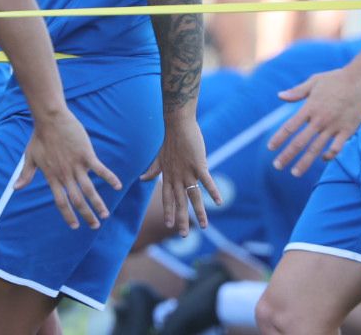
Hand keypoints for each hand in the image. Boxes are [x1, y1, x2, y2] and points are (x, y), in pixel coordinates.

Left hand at [16, 107, 122, 229]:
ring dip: (98, 204)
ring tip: (105, 215)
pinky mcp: (86, 155)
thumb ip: (26, 174)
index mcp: (52, 177)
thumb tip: (15, 188)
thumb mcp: (30, 157)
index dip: (68, 215)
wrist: (49, 118)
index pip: (61, 202)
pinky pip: (100, 170)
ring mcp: (76, 165)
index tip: (74, 226)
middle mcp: (65, 174)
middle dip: (86, 215)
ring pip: (89, 190)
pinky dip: (109, 178)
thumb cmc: (39, 136)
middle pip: (77, 200)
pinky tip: (118, 186)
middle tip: (94, 226)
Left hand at [140, 110, 221, 236]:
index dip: (168, 211)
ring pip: (194, 196)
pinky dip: (213, 192)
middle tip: (182, 235)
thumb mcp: (159, 157)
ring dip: (199, 212)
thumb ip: (152, 170)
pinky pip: (207, 181)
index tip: (169, 225)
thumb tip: (141, 179)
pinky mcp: (199, 165)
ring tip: (204, 227)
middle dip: (181, 219)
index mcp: (169, 176)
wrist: (177, 124)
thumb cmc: (169, 140)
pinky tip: (218, 203)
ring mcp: (188, 172)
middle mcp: (177, 177)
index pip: (167, 198)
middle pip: (180, 202)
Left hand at [267, 67, 360, 176]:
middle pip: (300, 142)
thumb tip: (279, 96)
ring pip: (316, 149)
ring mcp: (334, 127)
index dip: (279, 138)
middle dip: (287, 155)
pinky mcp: (347, 131)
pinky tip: (323, 159)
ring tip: (295, 173)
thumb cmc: (336, 79)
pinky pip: (336, 148)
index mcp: (310, 107)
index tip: (270, 148)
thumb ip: (297, 91)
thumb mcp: (314, 81)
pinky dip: (329, 156)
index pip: (290, 126)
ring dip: (304, 162)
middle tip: (277, 166)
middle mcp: (320, 120)